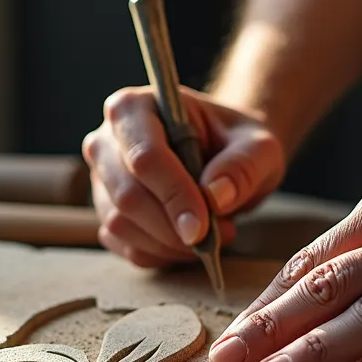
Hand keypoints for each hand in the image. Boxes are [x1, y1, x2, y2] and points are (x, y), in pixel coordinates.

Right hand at [81, 86, 285, 266]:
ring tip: (210, 235)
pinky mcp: (107, 213)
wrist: (225, 156)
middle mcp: (107, 141)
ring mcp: (102, 180)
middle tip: (215, 236)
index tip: (203, 226)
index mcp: (135, 107)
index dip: (174, 195)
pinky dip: (162, 254)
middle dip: (173, 227)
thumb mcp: (259, 147)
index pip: (145, 157)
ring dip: (170, 243)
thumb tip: (215, 196)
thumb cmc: (236, 143)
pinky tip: (189, 243)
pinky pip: (126, 246)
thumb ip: (243, 166)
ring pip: (122, 225)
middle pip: (127, 196)